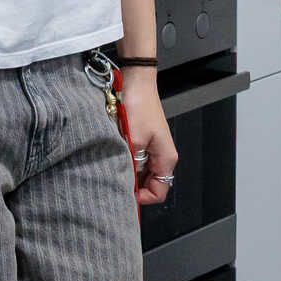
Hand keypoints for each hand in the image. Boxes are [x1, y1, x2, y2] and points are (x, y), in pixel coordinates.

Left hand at [121, 74, 177, 207]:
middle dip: (133, 185)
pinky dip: (125, 160)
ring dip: (128, 171)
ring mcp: (152, 148)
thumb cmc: (139, 107)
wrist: (136, 82)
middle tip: (115, 180)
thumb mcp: (133, 140)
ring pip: (140, 172)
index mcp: (166, 159)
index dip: (142, 198)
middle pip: (149, 184)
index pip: (159, 192)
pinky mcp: (143, 140)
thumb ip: (132, 165)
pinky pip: (135, 159)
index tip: (125, 193)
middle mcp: (162, 156)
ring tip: (113, 165)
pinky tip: (114, 154)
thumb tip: (127, 184)